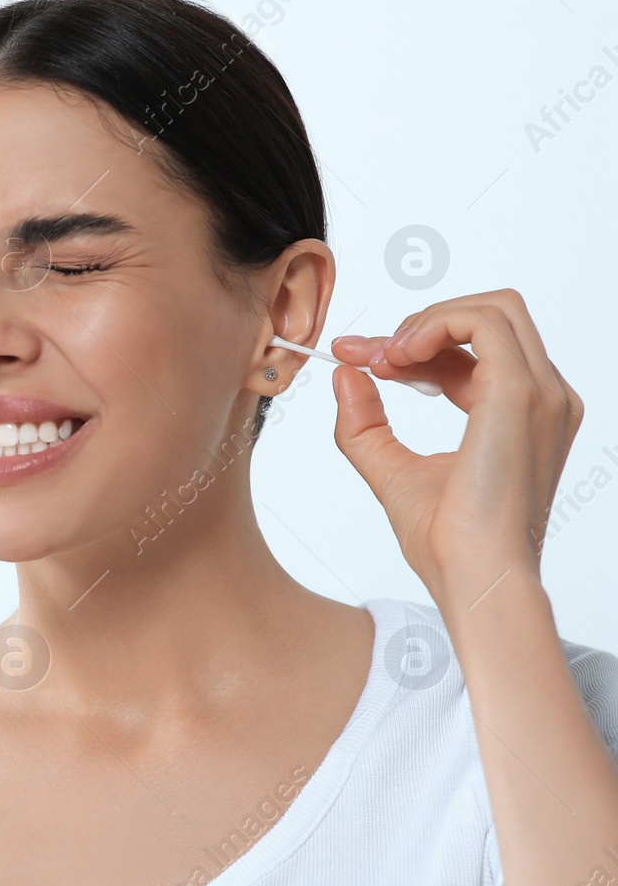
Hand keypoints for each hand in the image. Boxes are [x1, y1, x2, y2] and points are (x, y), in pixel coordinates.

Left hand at [327, 289, 581, 604]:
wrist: (474, 576)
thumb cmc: (448, 541)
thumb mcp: (390, 469)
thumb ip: (365, 423)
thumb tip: (344, 375)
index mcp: (522, 414)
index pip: (473, 351)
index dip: (411, 343)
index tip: (355, 356)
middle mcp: (543, 397)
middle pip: (487, 319)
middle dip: (420, 326)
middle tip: (367, 356)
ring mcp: (539, 393)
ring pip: (492, 309)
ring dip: (427, 322)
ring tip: (385, 359)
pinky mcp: (520, 394)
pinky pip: (484, 322)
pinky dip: (435, 324)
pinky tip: (398, 357)